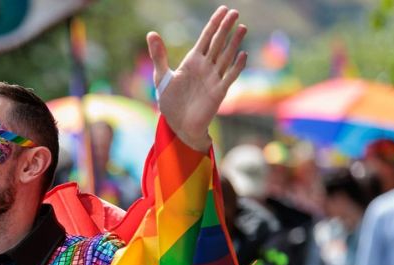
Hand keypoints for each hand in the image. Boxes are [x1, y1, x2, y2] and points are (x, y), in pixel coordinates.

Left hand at [148, 6, 246, 149]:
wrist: (178, 125)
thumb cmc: (171, 102)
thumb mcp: (162, 77)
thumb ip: (158, 55)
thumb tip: (151, 33)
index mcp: (192, 61)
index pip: (206, 38)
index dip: (214, 24)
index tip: (223, 9)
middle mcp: (206, 67)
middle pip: (218, 43)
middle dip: (226, 28)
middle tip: (235, 12)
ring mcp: (214, 79)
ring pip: (226, 57)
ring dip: (234, 43)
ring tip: (242, 28)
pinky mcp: (218, 92)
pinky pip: (229, 77)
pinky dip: (236, 66)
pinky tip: (242, 54)